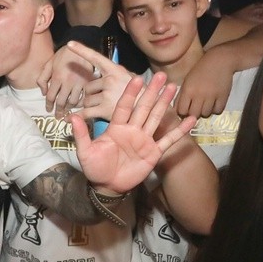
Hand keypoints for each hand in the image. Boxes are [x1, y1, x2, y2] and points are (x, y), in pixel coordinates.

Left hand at [36, 44, 98, 117]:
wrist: (81, 45)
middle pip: (61, 102)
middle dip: (59, 111)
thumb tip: (43, 92)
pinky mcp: (89, 82)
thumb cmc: (63, 54)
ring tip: (67, 112)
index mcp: (57, 77)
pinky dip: (81, 103)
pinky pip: (85, 97)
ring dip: (69, 108)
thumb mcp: (49, 63)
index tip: (48, 110)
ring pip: (73, 102)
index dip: (48, 105)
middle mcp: (68, 82)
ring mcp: (80, 83)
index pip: (50, 96)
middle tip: (58, 116)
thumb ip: (43, 78)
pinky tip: (78, 105)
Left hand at [65, 41, 136, 120]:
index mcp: (115, 70)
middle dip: (90, 94)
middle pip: (87, 87)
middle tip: (101, 99)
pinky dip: (77, 117)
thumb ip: (115, 74)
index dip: (81, 50)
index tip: (70, 44)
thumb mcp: (131, 78)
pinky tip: (71, 118)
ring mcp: (107, 95)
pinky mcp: (105, 110)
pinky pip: (85, 112)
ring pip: (86, 100)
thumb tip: (102, 69)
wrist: (151, 111)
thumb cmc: (141, 94)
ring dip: (89, 105)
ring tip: (103, 107)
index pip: (96, 58)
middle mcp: (110, 80)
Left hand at [71, 73, 195, 193]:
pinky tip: (190, 120)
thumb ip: (82, 134)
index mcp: (116, 127)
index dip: (130, 93)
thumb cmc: (95, 167)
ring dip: (164, 103)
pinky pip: (168, 140)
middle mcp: (132, 130)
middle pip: (143, 107)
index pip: (124, 106)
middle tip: (160, 75)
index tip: (136, 79)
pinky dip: (179, 131)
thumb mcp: (85, 151)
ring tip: (173, 87)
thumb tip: (72, 116)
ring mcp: (144, 140)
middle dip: (151, 92)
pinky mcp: (153, 152)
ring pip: (156, 118)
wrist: (107, 186)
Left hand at [173, 44, 233, 117]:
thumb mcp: (187, 80)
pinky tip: (214, 103)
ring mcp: (212, 96)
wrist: (219, 60)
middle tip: (195, 108)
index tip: (185, 109)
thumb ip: (181, 95)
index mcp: (188, 90)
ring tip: (205, 104)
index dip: (182, 112)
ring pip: (206, 114)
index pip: (181, 110)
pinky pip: (218, 111)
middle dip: (193, 113)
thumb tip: (177, 110)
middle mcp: (199, 95)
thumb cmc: (200, 70)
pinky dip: (215, 109)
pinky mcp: (223, 97)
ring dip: (204, 111)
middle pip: (193, 114)